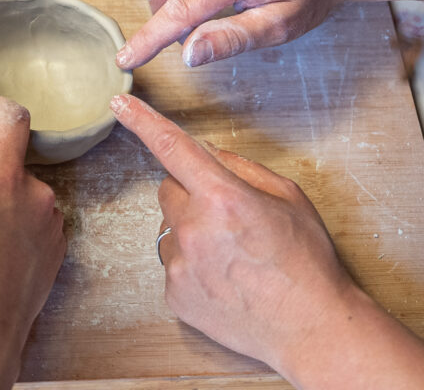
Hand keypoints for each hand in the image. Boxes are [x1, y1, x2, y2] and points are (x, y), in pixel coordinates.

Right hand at [0, 97, 65, 389]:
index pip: (13, 120)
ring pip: (27, 193)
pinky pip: (40, 217)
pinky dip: (23, 222)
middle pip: (16, 164)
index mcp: (4, 178)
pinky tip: (4, 250)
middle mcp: (37, 191)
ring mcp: (53, 218)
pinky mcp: (61, 241)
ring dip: (9, 202)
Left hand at [111, 94, 423, 388]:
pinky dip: (192, 263)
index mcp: (222, 197)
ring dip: (191, 229)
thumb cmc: (306, 261)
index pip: (171, 146)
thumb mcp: (287, 197)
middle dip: (191, 192)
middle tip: (228, 216)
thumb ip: (238, 167)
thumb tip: (203, 151)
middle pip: (169, 188)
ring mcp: (180, 264)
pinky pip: (173, 260)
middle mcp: (193, 228)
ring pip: (170, 226)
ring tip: (231, 253)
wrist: (314, 331)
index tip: (119, 103)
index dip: (141, 120)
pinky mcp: (175, 293)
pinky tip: (224, 276)